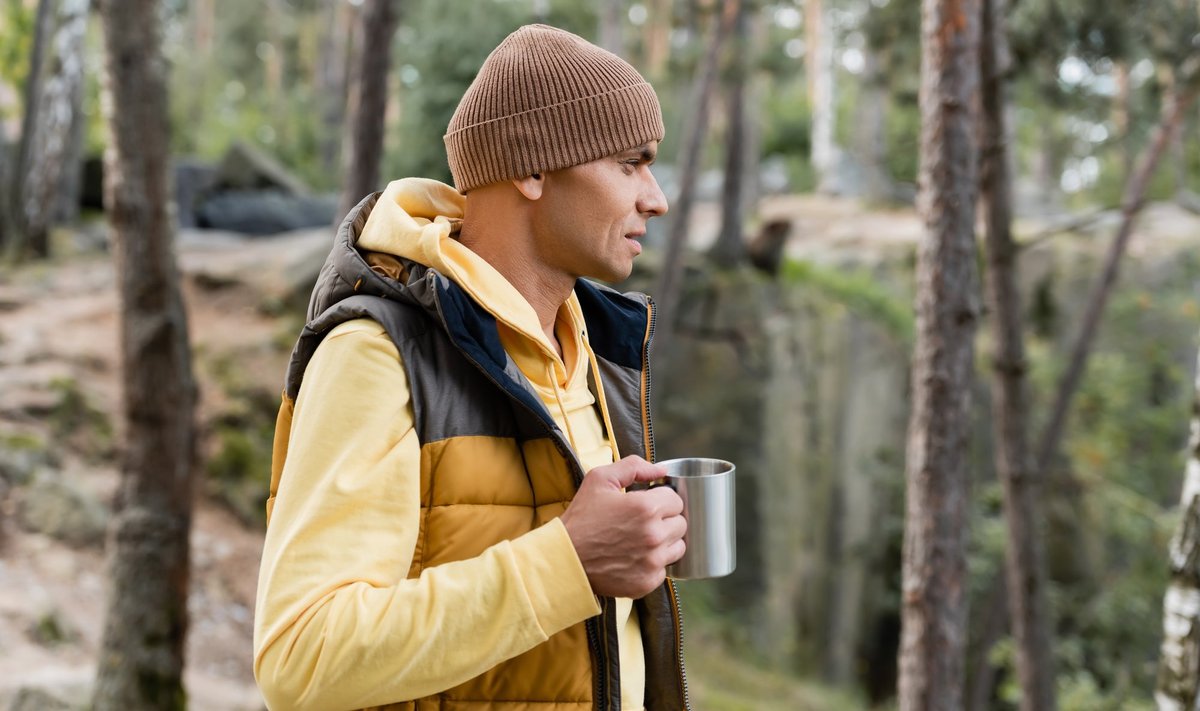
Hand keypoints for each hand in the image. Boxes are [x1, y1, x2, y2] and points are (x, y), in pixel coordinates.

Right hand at [559, 455, 686, 598]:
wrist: (564, 558)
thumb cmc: (581, 518)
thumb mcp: (600, 479)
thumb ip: (634, 467)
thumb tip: (661, 470)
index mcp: (646, 508)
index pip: (676, 500)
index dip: (660, 499)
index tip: (646, 504)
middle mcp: (654, 535)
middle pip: (680, 523)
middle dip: (665, 520)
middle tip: (641, 522)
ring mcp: (653, 561)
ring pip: (678, 547)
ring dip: (665, 542)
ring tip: (639, 540)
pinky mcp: (647, 582)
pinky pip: (664, 569)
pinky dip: (653, 563)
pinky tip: (633, 557)